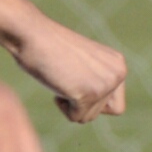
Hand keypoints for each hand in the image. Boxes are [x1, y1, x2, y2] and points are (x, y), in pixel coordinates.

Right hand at [9, 15, 130, 123]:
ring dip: (72, 105)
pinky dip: (63, 107)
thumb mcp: (85, 64)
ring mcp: (104, 84)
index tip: (79, 80)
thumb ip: (97, 80)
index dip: (94, 102)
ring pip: (89, 117)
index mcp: (118, 65)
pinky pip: (76, 117)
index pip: (116, 106)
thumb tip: (102, 103)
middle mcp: (118, 74)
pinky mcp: (88, 93)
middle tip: (68, 77)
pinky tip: (58, 84)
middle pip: (102, 112)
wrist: (32, 35)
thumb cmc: (50, 48)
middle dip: (82, 103)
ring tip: (63, 78)